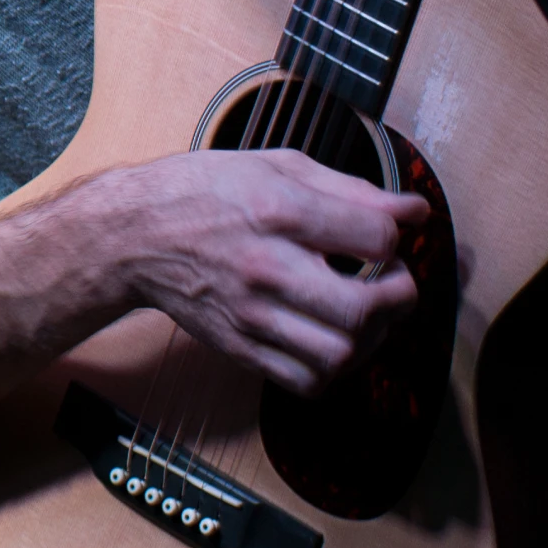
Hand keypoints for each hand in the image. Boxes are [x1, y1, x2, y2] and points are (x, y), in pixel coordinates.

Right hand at [111, 148, 426, 396]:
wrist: (136, 235)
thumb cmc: (207, 190)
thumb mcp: (278, 165)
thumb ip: (349, 189)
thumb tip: (410, 211)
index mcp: (279, 209)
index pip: (372, 237)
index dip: (400, 236)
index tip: (399, 232)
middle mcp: (267, 266)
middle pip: (361, 308)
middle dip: (399, 297)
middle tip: (395, 280)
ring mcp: (252, 314)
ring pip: (338, 354)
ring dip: (371, 337)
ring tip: (368, 312)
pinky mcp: (240, 348)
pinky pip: (306, 382)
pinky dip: (335, 368)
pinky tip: (334, 337)